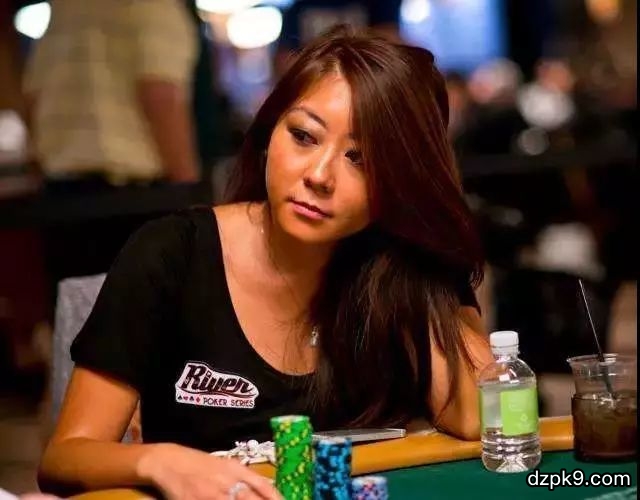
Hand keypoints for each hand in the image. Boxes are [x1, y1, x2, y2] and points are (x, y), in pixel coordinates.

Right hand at [140, 443, 281, 499]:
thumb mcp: (225, 466)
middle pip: (251, 499)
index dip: (276, 497)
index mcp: (236, 469)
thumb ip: (244, 478)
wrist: (169, 461)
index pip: (263, 486)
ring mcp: (212, 495)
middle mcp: (227, 481)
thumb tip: (265, 491)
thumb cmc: (199, 464)